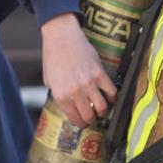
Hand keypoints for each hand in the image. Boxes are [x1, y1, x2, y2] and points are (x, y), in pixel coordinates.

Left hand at [40, 13, 116, 127]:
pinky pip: (111, 91)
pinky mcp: (99, 73)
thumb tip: (69, 105)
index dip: (80, 124)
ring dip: (103, 111)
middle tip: (93, 119)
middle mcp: (75, 91)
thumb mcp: (49, 80)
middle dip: (92, 120)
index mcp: (60, 95)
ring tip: (102, 110)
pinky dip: (113, 97)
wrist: (61, 37)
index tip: (84, 125)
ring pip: (102, 106)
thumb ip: (59, 95)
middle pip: (89, 115)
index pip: (74, 117)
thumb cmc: (53, 57)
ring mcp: (88, 83)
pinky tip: (111, 97)